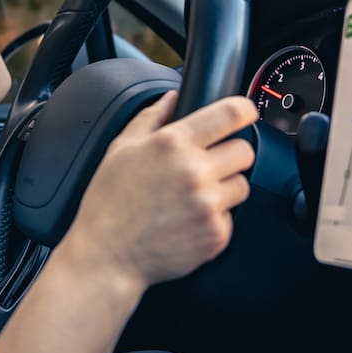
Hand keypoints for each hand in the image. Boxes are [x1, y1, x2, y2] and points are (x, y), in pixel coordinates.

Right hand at [63, 91, 256, 288]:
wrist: (106, 255)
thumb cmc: (108, 202)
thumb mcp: (120, 149)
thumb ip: (150, 117)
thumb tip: (173, 96)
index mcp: (173, 144)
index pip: (230, 114)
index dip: (244, 109)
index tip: (244, 113)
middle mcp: (196, 171)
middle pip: (244, 150)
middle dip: (230, 153)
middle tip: (207, 164)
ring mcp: (209, 205)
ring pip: (242, 185)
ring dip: (225, 187)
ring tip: (192, 196)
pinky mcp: (217, 234)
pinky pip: (232, 217)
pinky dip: (215, 218)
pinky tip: (187, 220)